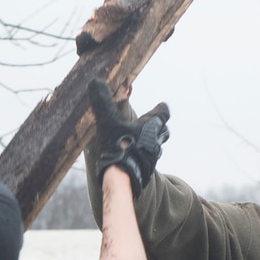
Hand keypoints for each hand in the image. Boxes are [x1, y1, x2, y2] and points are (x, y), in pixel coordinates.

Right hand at [87, 78, 169, 193]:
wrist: (121, 177)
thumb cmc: (118, 146)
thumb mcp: (107, 120)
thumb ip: (102, 101)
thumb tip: (95, 81)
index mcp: (151, 126)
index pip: (163, 113)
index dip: (161, 109)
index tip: (161, 105)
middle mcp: (155, 141)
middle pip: (163, 131)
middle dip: (159, 126)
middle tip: (153, 124)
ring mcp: (152, 157)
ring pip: (157, 146)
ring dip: (151, 142)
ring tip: (141, 140)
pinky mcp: (147, 169)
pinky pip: (149, 159)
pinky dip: (144, 155)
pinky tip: (134, 156)